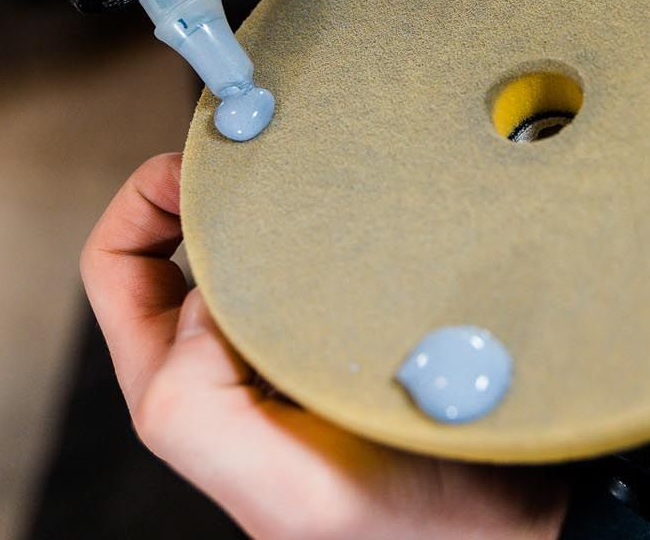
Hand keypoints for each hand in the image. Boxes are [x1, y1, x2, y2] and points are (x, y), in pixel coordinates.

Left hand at [80, 155, 566, 539]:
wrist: (530, 527)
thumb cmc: (420, 526)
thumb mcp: (286, 488)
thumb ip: (199, 403)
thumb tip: (201, 300)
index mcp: (183, 395)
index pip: (118, 265)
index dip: (144, 201)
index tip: (208, 168)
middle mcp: (226, 365)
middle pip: (174, 241)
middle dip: (210, 185)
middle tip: (268, 148)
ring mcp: (289, 344)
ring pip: (249, 243)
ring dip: (275, 204)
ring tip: (321, 179)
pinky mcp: (350, 329)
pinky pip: (313, 256)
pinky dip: (330, 226)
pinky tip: (373, 221)